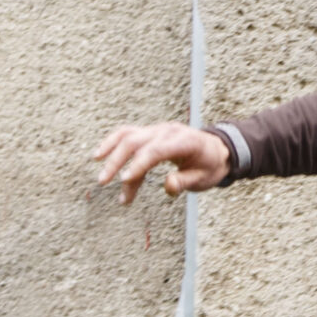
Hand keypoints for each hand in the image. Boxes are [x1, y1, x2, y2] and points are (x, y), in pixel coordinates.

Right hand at [92, 123, 229, 203]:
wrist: (217, 149)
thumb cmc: (210, 165)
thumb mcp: (204, 178)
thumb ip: (185, 181)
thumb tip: (168, 186)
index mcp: (184, 141)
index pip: (155, 150)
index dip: (139, 165)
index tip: (124, 180)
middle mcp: (167, 131)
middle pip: (136, 141)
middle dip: (117, 161)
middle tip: (104, 182)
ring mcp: (157, 130)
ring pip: (127, 136)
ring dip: (111, 154)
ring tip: (101, 175)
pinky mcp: (150, 133)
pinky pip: (127, 134)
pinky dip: (112, 143)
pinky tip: (99, 156)